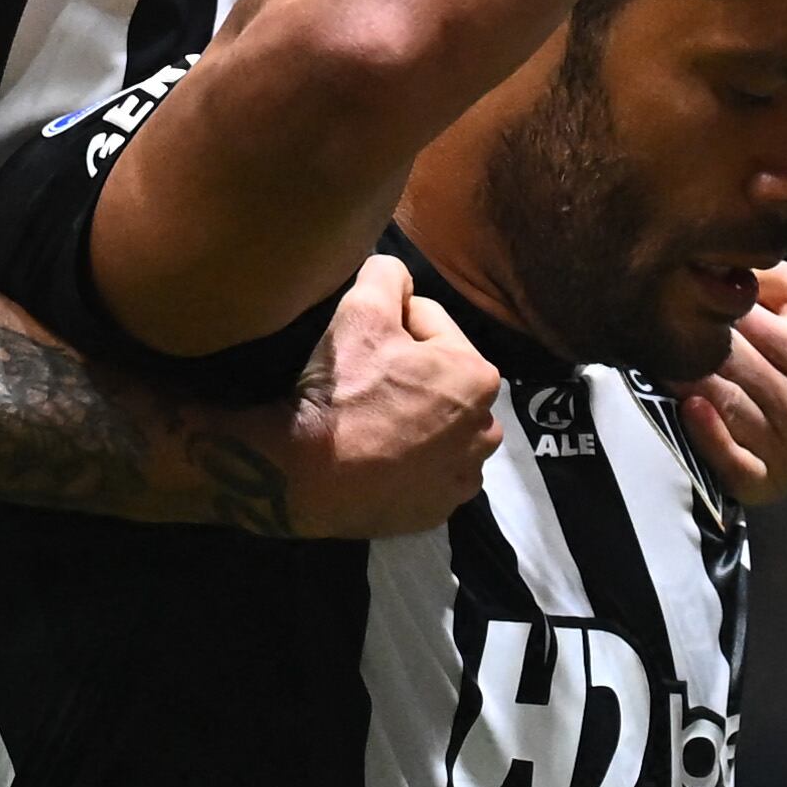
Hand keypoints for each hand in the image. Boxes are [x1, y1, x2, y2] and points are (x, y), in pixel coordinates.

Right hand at [281, 254, 503, 536]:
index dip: (392, 326)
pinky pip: (425, 471)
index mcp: (479, 377)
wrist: (300, 475)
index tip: (361, 344)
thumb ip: (388, 274)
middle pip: (439, 381)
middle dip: (410, 374)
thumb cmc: (340, 389)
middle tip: (363, 381)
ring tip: (369, 419)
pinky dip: (407, 462)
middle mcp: (486, 430)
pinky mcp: (436, 512)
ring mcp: (462, 477)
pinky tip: (375, 456)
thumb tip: (398, 274)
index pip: (431, 327)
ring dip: (413, 418)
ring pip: (436, 427)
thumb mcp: (360, 310)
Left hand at [678, 261, 786, 506]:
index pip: (754, 327)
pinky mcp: (767, 484)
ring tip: (654, 357)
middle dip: (692, 343)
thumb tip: (729, 256)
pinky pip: (732, 458)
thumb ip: (775, 279)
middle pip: (734, 365)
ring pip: (726, 404)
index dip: (711, 308)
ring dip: (685, 380)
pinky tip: (688, 409)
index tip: (673, 291)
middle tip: (648, 323)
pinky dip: (708, 434)